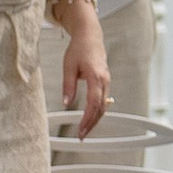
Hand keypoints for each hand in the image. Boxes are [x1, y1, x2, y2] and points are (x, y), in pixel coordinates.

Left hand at [59, 7, 108, 136]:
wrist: (90, 36)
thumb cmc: (79, 49)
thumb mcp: (68, 66)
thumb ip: (68, 85)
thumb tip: (66, 103)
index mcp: (95, 76)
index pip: (94, 102)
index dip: (88, 118)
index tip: (80, 129)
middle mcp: (104, 80)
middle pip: (101, 108)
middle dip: (92, 124)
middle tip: (81, 135)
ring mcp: (107, 81)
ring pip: (103, 106)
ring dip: (95, 119)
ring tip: (84, 130)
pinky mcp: (105, 82)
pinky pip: (103, 100)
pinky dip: (97, 111)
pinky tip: (90, 119)